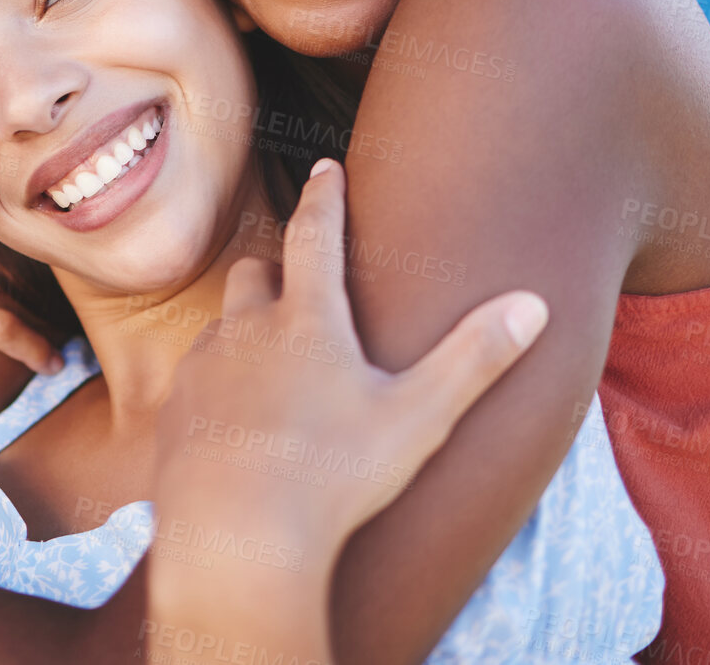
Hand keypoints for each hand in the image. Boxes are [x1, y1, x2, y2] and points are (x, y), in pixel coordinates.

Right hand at [0, 205, 61, 488]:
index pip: (0, 217)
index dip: (41, 235)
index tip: (77, 257)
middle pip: (18, 241)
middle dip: (60, 266)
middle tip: (100, 293)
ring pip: (18, 278)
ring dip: (57, 307)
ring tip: (86, 331)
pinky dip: (32, 345)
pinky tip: (50, 365)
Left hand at [149, 159, 546, 644]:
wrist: (235, 541)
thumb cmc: (335, 478)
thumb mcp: (419, 417)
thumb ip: (475, 358)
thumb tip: (535, 304)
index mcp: (307, 319)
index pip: (317, 233)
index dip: (326, 197)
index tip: (326, 167)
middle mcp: (247, 330)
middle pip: (257, 273)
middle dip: (277, 270)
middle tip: (298, 281)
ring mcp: (203, 370)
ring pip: (223, 328)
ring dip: (245, 334)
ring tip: (272, 367)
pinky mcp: (174, 413)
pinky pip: (195, 383)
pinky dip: (217, 388)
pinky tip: (236, 425)